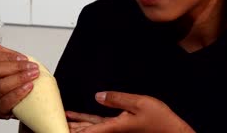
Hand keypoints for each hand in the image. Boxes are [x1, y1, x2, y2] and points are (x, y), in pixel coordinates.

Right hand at [0, 42, 38, 118]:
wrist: (30, 99)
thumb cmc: (20, 80)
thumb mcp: (13, 62)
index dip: (9, 57)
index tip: (23, 58)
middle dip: (17, 67)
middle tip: (32, 67)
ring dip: (19, 79)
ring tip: (33, 76)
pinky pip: (4, 103)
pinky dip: (18, 93)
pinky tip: (28, 88)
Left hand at [70, 91, 194, 132]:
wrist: (173, 132)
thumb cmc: (160, 121)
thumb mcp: (140, 103)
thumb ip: (117, 99)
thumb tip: (98, 96)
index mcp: (115, 127)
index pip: (88, 130)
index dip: (72, 129)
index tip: (58, 126)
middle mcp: (113, 131)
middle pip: (86, 130)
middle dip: (71, 127)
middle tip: (53, 122)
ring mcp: (117, 130)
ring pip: (92, 128)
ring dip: (77, 125)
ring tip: (63, 119)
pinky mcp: (122, 128)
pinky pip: (100, 126)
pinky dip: (89, 122)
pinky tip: (82, 119)